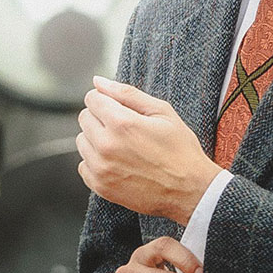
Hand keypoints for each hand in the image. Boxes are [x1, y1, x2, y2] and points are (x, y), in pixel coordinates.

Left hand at [77, 75, 223, 223]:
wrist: (190, 191)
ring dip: (97, 139)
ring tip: (123, 146)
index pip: (92, 99)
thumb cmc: (180, 149)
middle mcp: (106, 145)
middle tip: (125, 128)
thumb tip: (98, 81)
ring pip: (82, 141)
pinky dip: (96, 162)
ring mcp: (101, 168)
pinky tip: (118, 162)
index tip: (118, 107)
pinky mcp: (100, 186)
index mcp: (121, 123)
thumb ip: (127, 93)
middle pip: (84, 118)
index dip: (106, 99)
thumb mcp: (162, 112)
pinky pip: (83, 165)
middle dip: (101, 117)